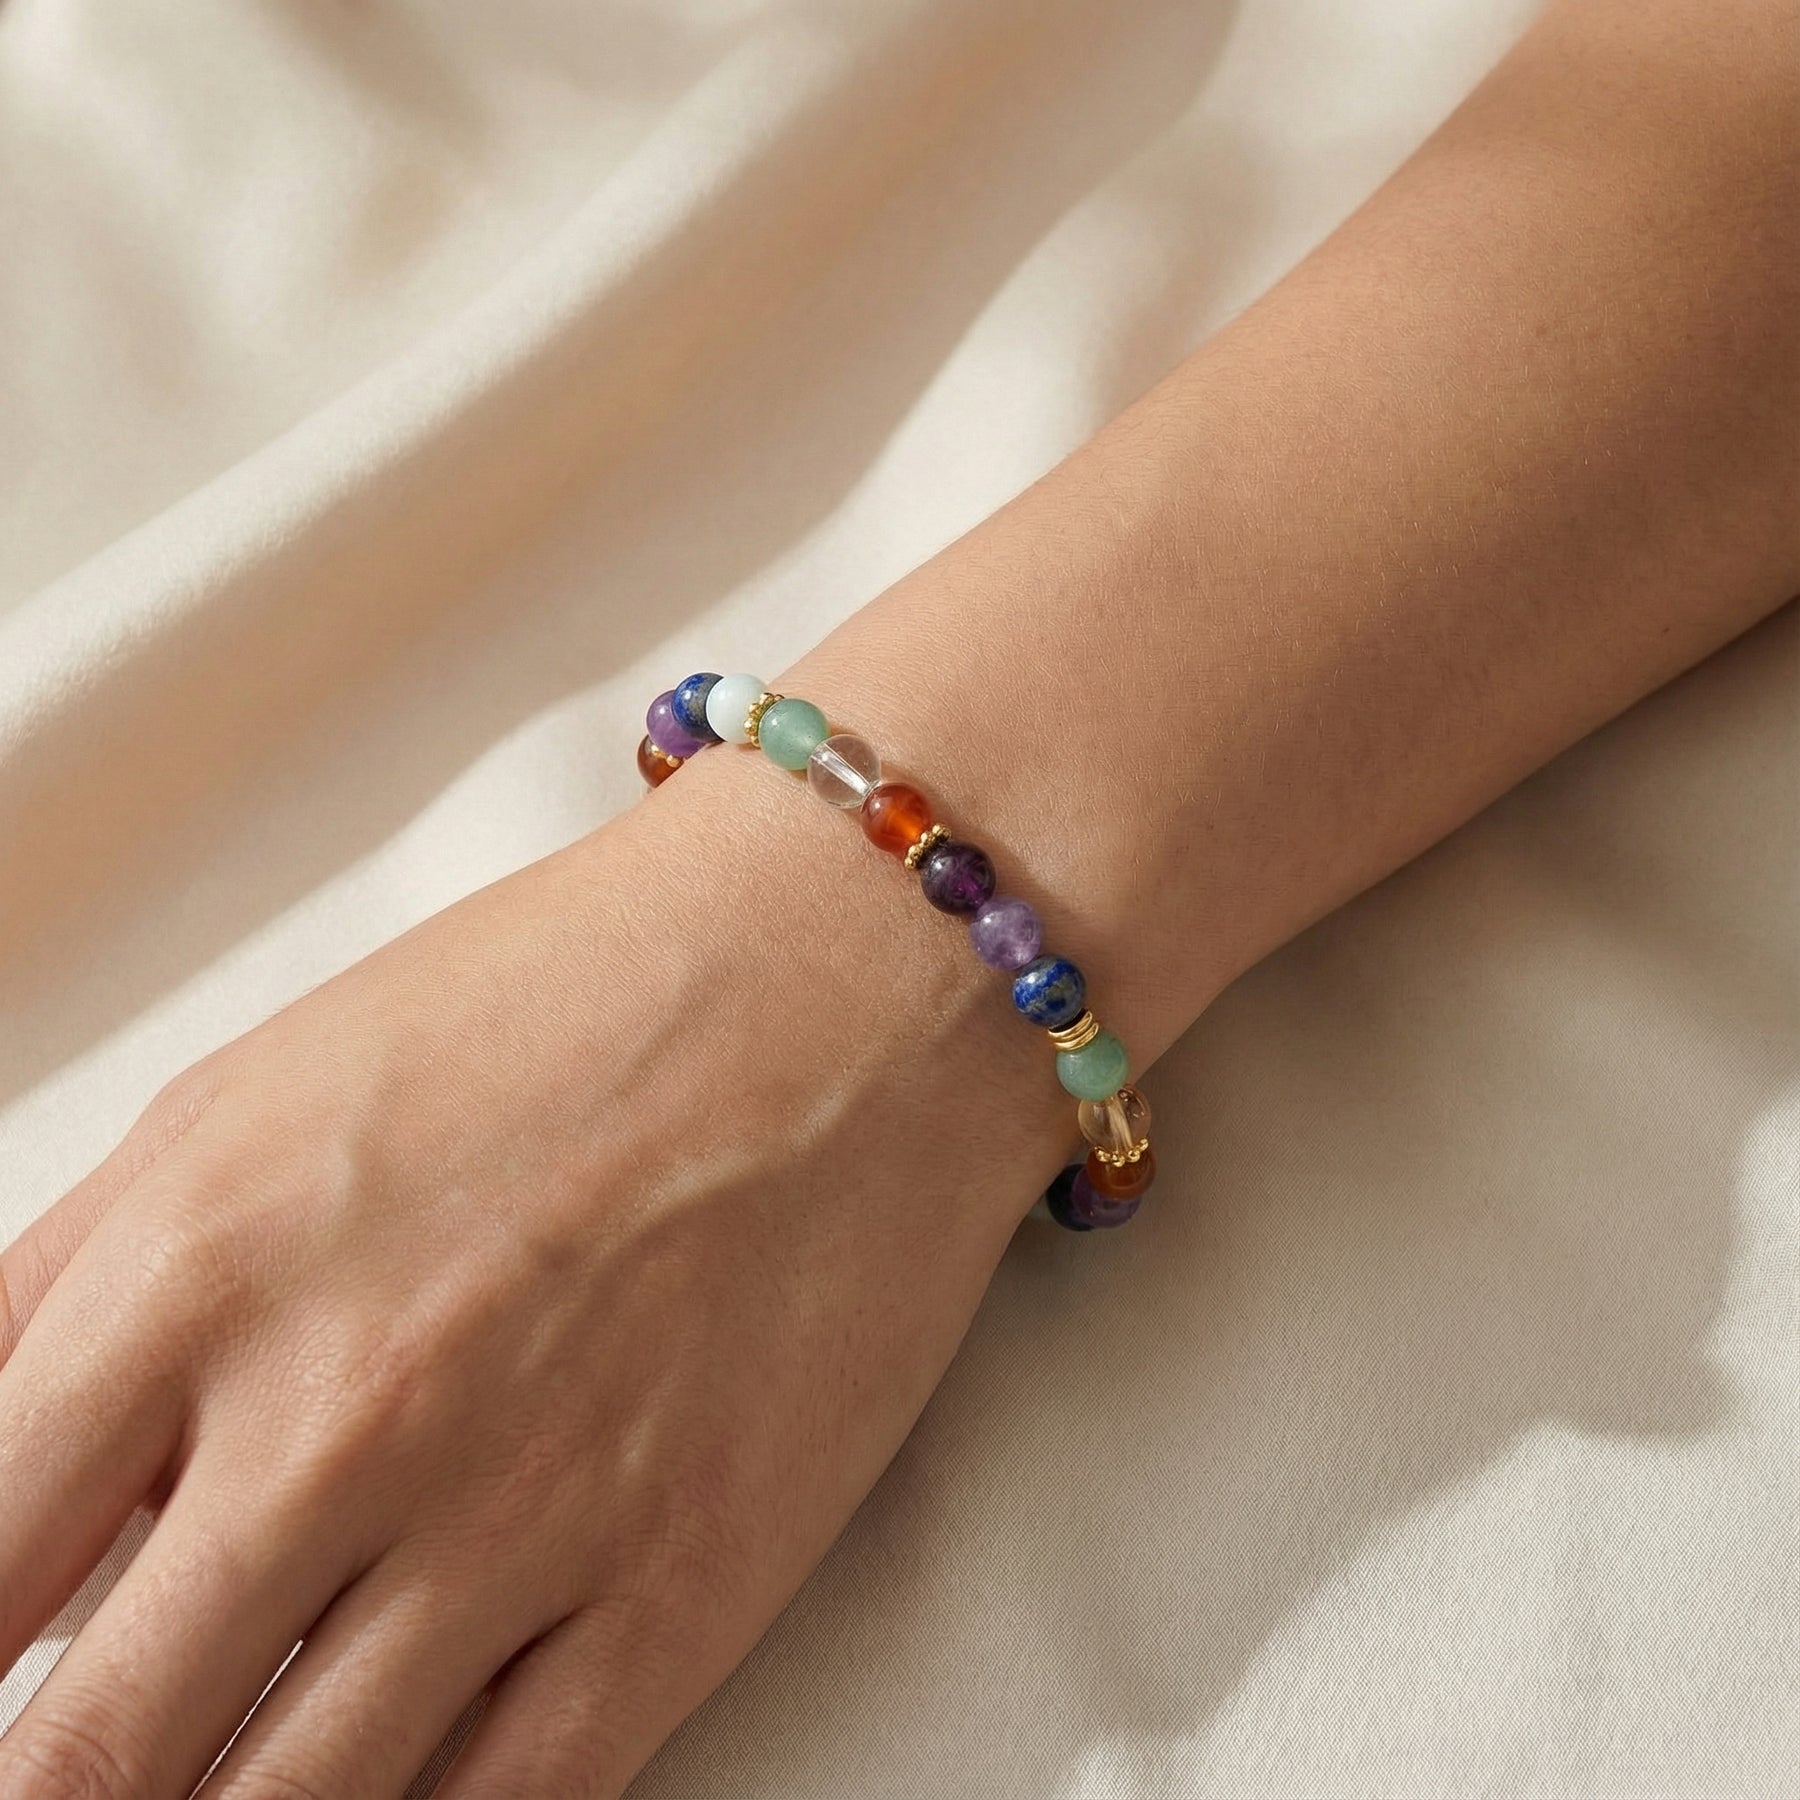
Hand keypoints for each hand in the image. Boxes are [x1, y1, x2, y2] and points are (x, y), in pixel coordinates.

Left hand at [0, 744, 1056, 1796]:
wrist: (844, 977)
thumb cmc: (561, 1004)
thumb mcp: (250, 1098)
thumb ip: (59, 1299)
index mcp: (198, 1273)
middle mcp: (345, 1420)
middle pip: (87, 1765)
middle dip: (63, 1790)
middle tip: (87, 1763)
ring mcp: (524, 1520)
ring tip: (219, 1765)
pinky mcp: (682, 1587)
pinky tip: (376, 1794)